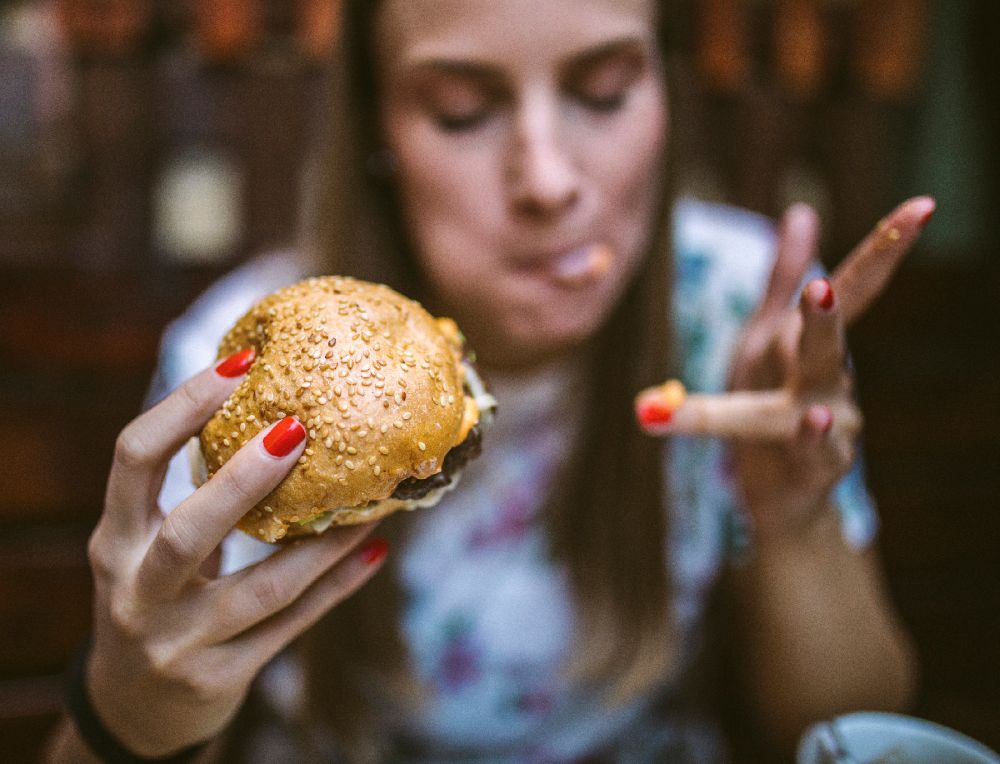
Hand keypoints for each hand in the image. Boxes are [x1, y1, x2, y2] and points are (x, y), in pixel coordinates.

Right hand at [85, 355, 387, 756]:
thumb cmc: (156, 598)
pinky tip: (374, 551)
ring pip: (260, 589)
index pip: (133, 459)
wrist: (133, 708)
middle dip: (243, 480)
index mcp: (116, 539)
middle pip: (188, 531)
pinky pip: (290, 627)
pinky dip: (336, 587)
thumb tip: (279, 414)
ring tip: (370, 505)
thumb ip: (192, 496)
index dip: (182, 408)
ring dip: (322, 544)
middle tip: (298, 428)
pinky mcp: (218, 678)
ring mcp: (176, 642)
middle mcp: (136, 590)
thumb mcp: (150, 546)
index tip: (239, 365)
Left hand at [637, 196, 934, 536]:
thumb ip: (780, 278)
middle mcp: (831, 379)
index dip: (884, 249)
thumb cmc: (767, 408)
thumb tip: (801, 212)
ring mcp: (834, 424)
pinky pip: (816, 452)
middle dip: (828, 313)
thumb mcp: (764, 339)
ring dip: (814, 376)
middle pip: (830, 340)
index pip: (851, 290)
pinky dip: (813, 438)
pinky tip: (815, 419)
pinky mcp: (819, 468)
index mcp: (808, 344)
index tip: (923, 207)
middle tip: (821, 286)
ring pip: (820, 396)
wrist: (775, 492)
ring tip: (812, 355)